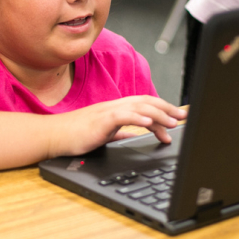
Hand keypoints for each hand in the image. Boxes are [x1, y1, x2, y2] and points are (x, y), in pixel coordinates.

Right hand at [47, 96, 185, 157]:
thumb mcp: (105, 133)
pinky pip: (123, 116)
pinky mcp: (101, 120)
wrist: (55, 135)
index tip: (178, 118)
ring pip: (139, 107)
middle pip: (147, 102)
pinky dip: (137, 118)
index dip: (164, 109)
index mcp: (117, 109)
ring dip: (158, 115)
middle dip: (168, 109)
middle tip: (183, 118)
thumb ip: (121, 132)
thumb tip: (137, 135)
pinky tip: (148, 124)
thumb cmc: (76, 135)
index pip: (145, 105)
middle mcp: (115, 106)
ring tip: (172, 123)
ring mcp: (108, 111)